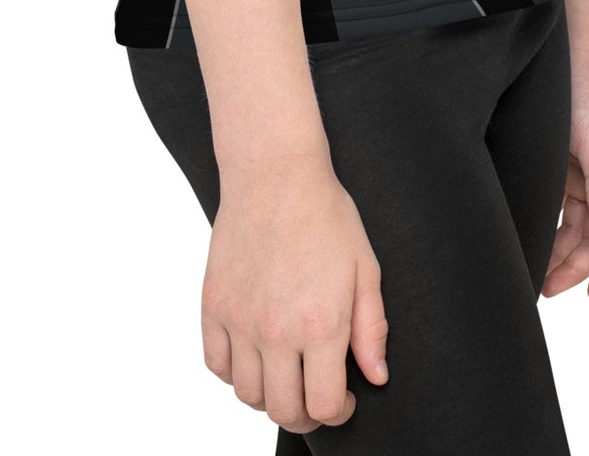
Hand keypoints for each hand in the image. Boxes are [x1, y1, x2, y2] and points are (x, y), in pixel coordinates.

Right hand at [200, 152, 390, 432]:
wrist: (275, 173)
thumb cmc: (326, 215)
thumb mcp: (365, 268)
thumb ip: (372, 329)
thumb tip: (376, 377)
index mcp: (320, 324)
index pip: (323, 406)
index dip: (339, 413)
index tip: (344, 398)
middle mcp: (275, 329)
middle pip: (283, 410)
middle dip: (305, 414)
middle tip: (316, 395)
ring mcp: (239, 319)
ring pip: (247, 394)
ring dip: (269, 395)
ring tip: (286, 373)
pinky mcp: (213, 305)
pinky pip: (216, 365)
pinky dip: (234, 372)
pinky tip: (255, 355)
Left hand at [543, 62, 588, 298]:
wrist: (567, 57)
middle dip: (578, 267)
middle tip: (548, 289)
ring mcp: (587, 177)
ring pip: (579, 230)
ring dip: (561, 253)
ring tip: (538, 275)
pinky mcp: (565, 169)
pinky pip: (562, 211)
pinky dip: (551, 229)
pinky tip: (534, 242)